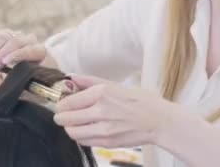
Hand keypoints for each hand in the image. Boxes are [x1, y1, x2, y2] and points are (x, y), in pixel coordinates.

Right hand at [0, 29, 46, 73]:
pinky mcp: (6, 33)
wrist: (31, 60)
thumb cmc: (29, 72)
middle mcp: (30, 40)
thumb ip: (22, 77)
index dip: (16, 54)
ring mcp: (17, 35)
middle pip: (14, 41)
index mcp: (40, 51)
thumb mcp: (29, 77)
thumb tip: (4, 79)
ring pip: (3, 37)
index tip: (5, 62)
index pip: (30, 50)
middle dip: (1, 55)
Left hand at [53, 75, 175, 147]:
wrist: (158, 121)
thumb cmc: (141, 101)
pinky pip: (83, 141)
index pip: (67, 102)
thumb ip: (91, 81)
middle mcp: (100, 111)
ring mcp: (103, 129)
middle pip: (65, 118)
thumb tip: (72, 77)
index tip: (62, 104)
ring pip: (71, 132)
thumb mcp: (116, 85)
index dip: (60, 103)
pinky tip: (88, 130)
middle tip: (64, 114)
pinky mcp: (106, 142)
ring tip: (76, 123)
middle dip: (61, 116)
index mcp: (102, 93)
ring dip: (70, 128)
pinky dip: (81, 136)